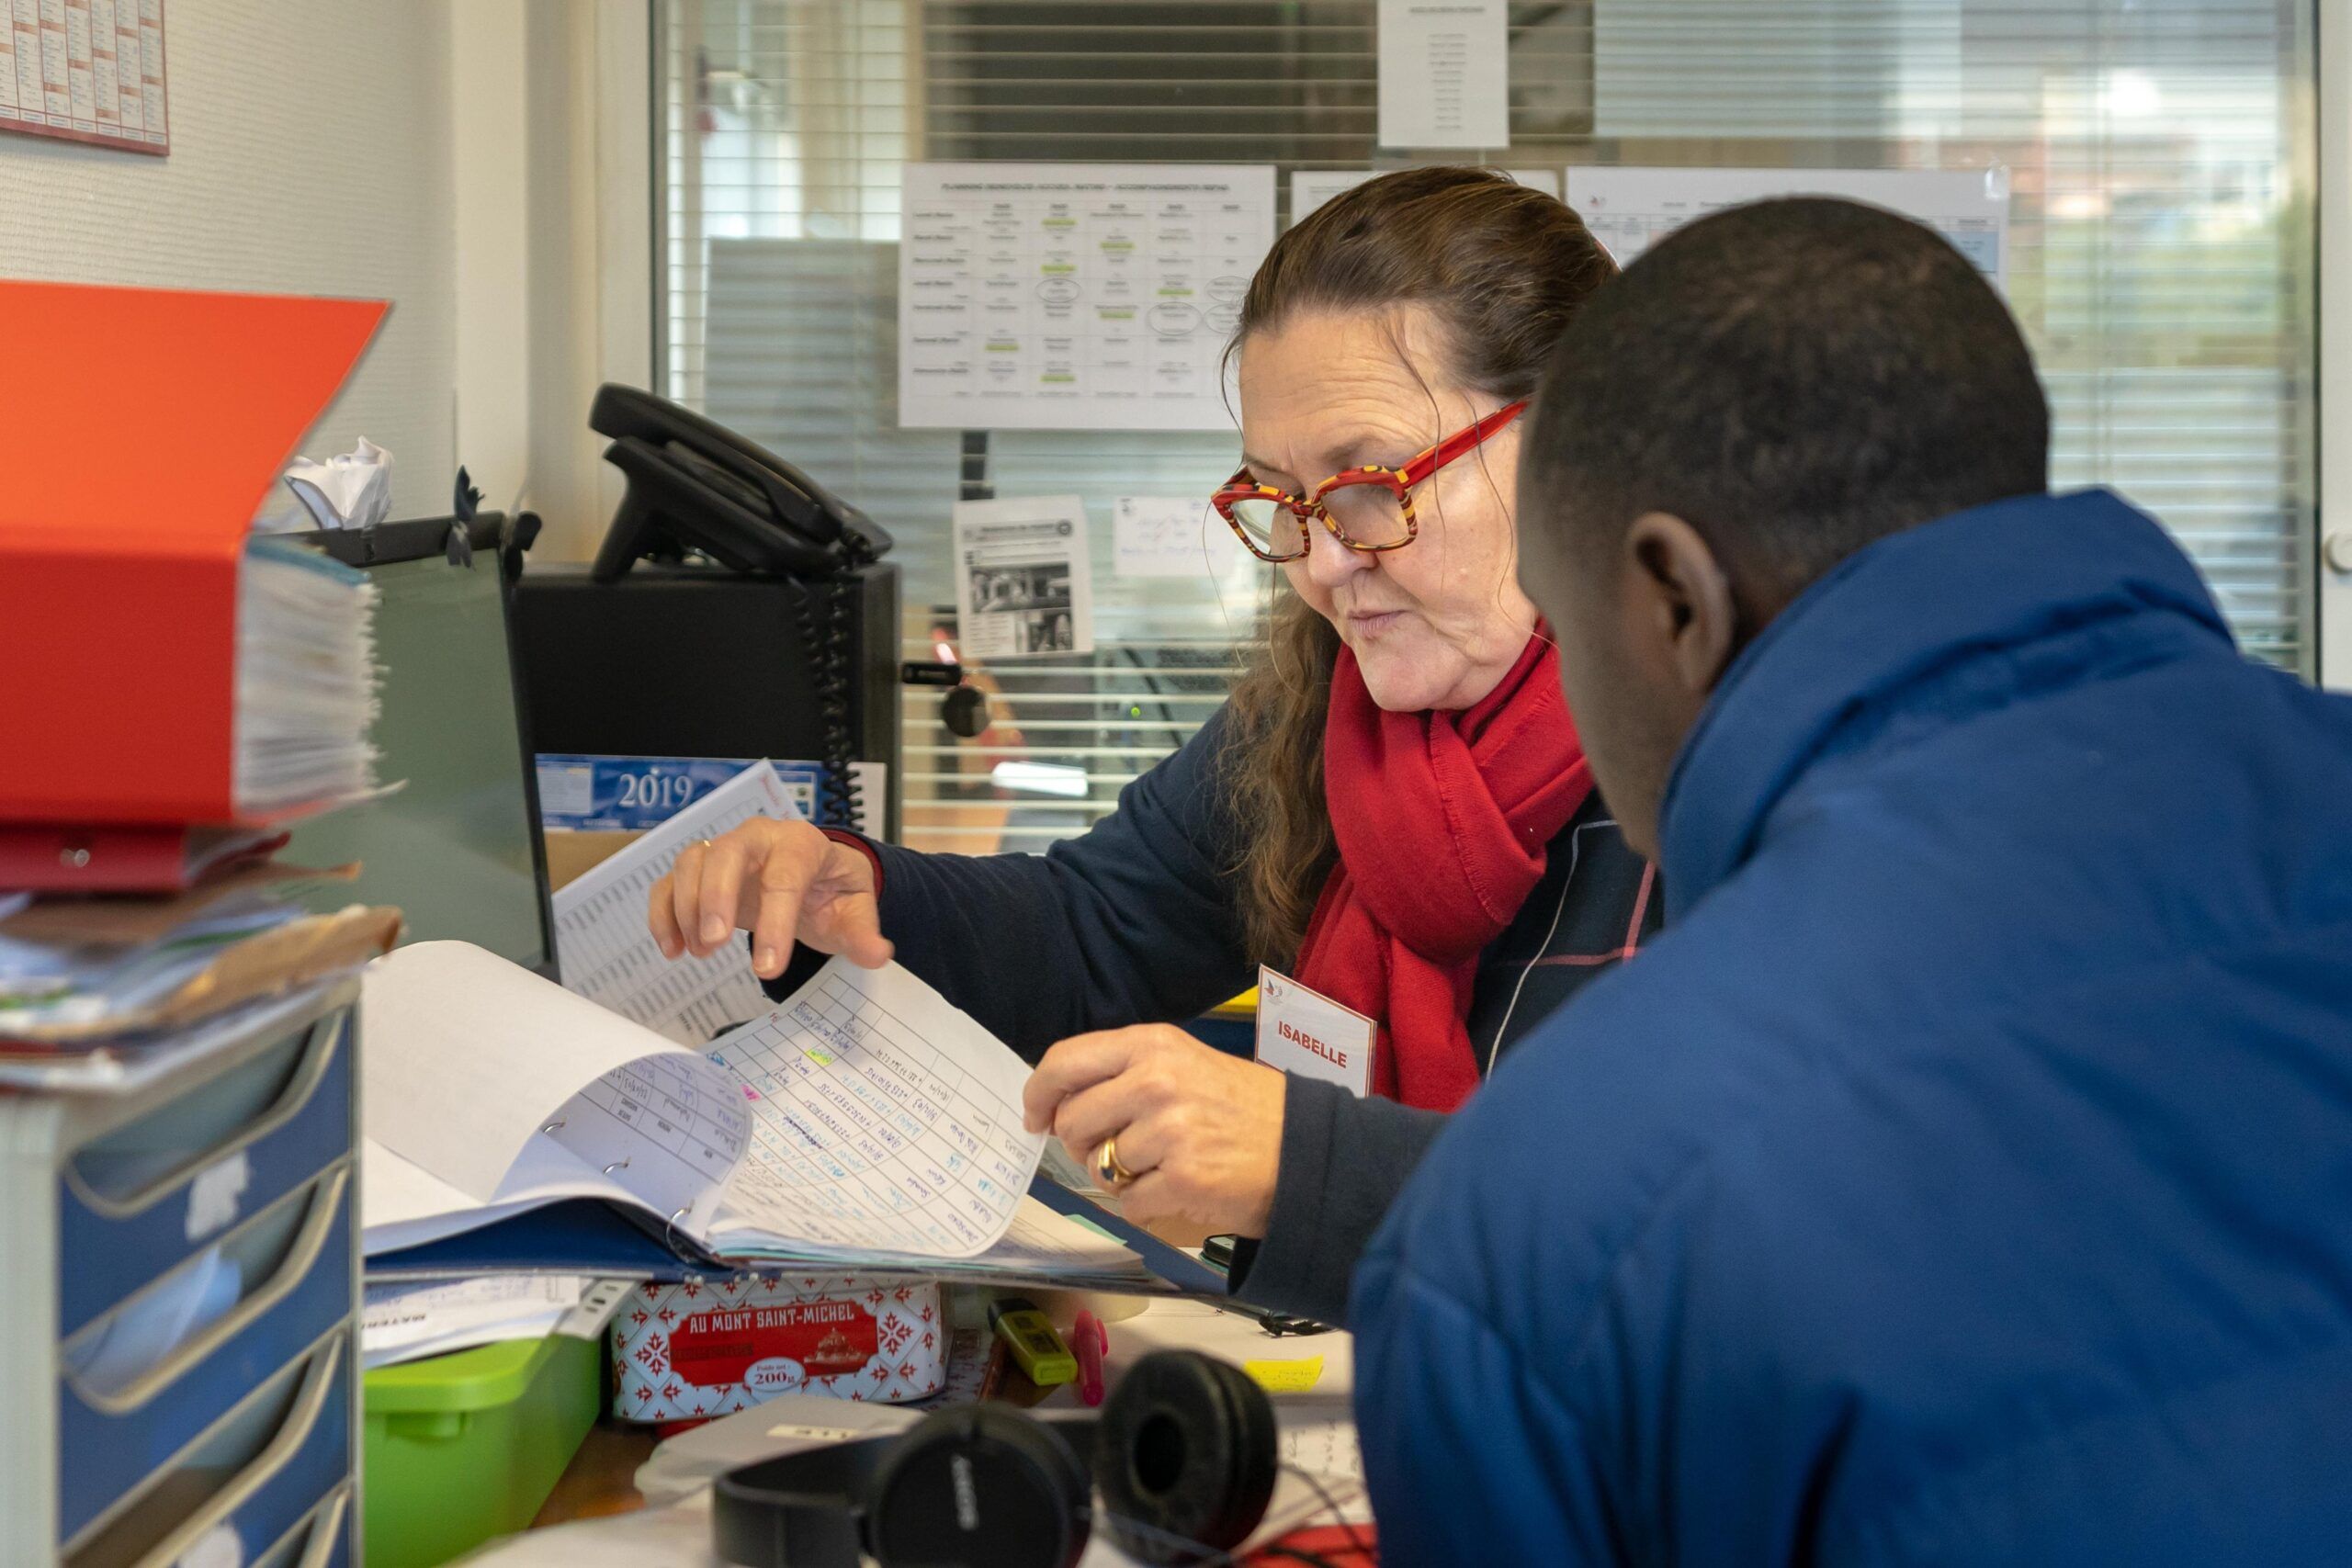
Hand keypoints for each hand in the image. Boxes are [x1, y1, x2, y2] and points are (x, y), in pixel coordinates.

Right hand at [647, 818, 891, 979]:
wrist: (813, 876)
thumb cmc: (831, 891)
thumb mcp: (854, 911)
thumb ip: (863, 934)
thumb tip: (878, 955)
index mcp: (802, 844)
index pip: (785, 876)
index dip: (775, 921)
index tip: (767, 968)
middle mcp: (759, 838)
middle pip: (727, 853)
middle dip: (716, 897)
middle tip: (714, 945)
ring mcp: (724, 851)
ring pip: (692, 862)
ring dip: (687, 908)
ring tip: (700, 954)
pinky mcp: (700, 871)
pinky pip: (669, 882)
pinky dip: (663, 913)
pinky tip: (671, 949)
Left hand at [1022, 1025, 1284, 1237]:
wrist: (1305, 1149)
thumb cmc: (1242, 1108)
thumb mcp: (1185, 1064)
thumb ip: (1124, 1074)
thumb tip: (1058, 1107)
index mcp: (1153, 1045)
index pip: (1066, 1061)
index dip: (1039, 1093)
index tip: (1036, 1116)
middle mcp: (1156, 1081)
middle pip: (1073, 1120)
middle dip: (1081, 1144)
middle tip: (1110, 1150)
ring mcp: (1169, 1131)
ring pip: (1099, 1166)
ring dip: (1120, 1176)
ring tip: (1163, 1165)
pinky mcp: (1182, 1180)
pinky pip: (1128, 1203)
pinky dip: (1146, 1204)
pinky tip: (1179, 1188)